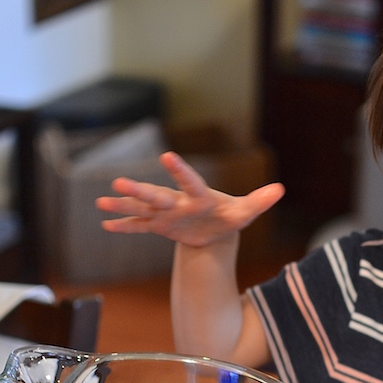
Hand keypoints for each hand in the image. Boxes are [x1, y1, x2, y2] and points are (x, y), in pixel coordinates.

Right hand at [96, 151, 284, 246]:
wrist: (217, 225)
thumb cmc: (231, 215)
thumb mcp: (246, 212)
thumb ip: (260, 201)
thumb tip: (281, 190)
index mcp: (199, 195)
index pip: (190, 181)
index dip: (180, 170)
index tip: (167, 156)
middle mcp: (178, 200)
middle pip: (157, 194)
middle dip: (139, 189)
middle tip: (118, 180)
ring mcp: (166, 212)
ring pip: (142, 207)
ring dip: (123, 205)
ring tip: (101, 202)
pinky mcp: (159, 225)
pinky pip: (139, 225)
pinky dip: (125, 226)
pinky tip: (106, 225)